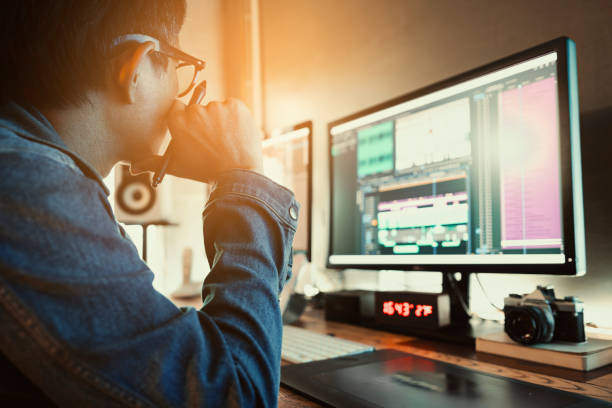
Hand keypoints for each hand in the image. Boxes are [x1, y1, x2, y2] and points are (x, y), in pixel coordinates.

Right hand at [131, 98, 262, 182]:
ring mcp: (216, 106)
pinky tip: (236, 133)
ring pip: (216, 108)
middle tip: (213, 141)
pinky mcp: (235, 105)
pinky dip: (235, 117)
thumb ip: (152, 163)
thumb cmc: (204, 171)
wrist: (237, 174)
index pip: (178, 108)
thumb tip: (133, 169)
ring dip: (221, 120)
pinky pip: (233, 106)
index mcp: (178, 122)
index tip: (194, 130)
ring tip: (226, 141)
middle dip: (204, 122)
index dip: (187, 120)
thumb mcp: (176, 166)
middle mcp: (195, 111)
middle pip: (198, 109)